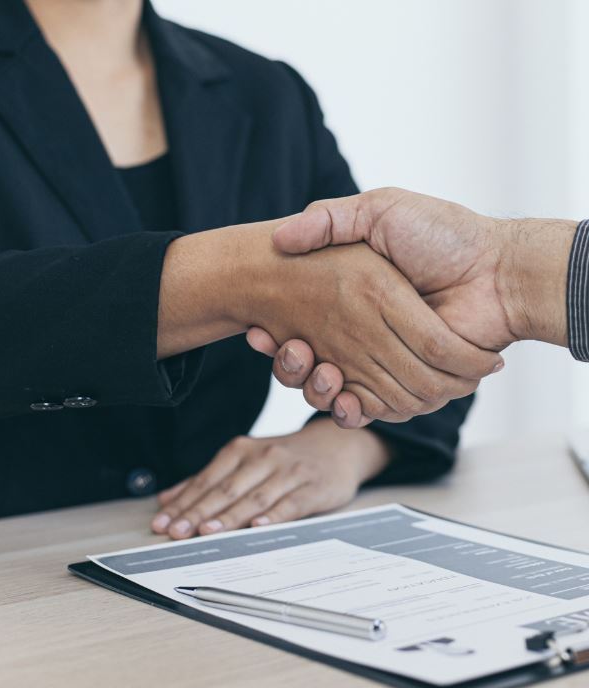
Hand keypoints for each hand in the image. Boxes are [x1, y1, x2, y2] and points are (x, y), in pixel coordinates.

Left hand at [152, 420, 389, 536]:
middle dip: (197, 513)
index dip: (182, 503)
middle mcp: (262, 458)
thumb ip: (206, 481)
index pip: (205, 481)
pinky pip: (291, 504)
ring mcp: (288, 472)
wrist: (337, 445)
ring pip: (254, 498)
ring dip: (229, 517)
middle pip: (224, 490)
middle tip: (176, 532)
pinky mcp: (313, 488)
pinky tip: (258, 526)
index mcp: (240, 451)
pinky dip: (274, 516)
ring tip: (207, 532)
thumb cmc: (283, 459)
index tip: (161, 523)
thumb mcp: (244, 461)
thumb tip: (167, 500)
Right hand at [223, 228, 498, 421]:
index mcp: (353, 300)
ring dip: (312, 387)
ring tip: (312, 367)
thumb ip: (329, 219)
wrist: (498, 269)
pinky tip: (340, 394)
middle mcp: (364, 334)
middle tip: (288, 349)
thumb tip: (280, 237)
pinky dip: (350, 408)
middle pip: (308, 366)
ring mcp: (385, 361)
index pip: (298, 327)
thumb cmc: (443, 234)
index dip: (274, 338)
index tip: (259, 331)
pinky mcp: (409, 384)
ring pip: (331, 392)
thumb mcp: (379, 209)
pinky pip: (371, 408)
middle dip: (289, 366)